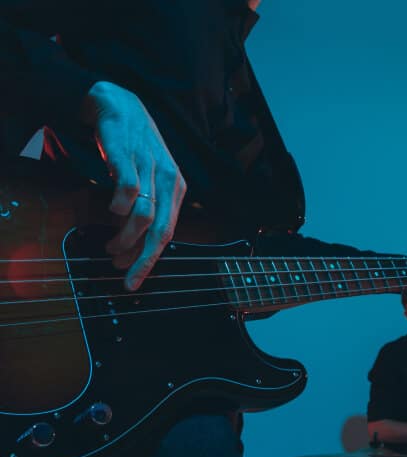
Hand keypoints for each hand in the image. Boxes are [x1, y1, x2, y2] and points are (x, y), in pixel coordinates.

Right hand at [81, 81, 186, 290]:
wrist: (120, 106)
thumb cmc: (135, 150)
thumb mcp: (149, 181)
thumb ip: (146, 211)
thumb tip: (135, 246)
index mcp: (176, 191)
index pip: (168, 235)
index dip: (150, 261)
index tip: (133, 280)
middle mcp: (168, 181)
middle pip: (160, 232)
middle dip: (142, 259)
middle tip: (122, 273)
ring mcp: (150, 169)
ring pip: (144, 216)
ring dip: (126, 238)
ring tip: (111, 248)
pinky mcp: (128, 156)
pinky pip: (129, 189)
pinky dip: (119, 206)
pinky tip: (110, 212)